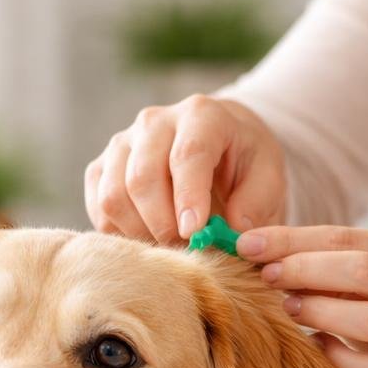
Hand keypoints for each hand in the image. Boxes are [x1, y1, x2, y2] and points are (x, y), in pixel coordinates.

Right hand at [85, 95, 286, 242]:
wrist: (219, 144)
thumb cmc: (245, 163)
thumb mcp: (268, 176)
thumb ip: (255, 204)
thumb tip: (231, 235)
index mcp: (201, 115)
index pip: (187, 154)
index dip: (188, 197)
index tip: (194, 234)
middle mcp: (154, 122)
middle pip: (142, 177)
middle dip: (162, 224)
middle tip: (185, 253)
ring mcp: (122, 143)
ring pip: (113, 195)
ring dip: (140, 232)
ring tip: (170, 249)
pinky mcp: (102, 168)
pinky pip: (99, 208)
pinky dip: (120, 233)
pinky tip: (148, 240)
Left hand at [240, 225, 367, 367]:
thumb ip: (333, 266)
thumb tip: (261, 250)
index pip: (351, 238)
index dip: (295, 240)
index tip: (249, 244)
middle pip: (365, 270)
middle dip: (306, 270)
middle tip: (266, 277)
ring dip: (320, 311)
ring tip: (288, 309)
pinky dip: (337, 356)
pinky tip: (317, 347)